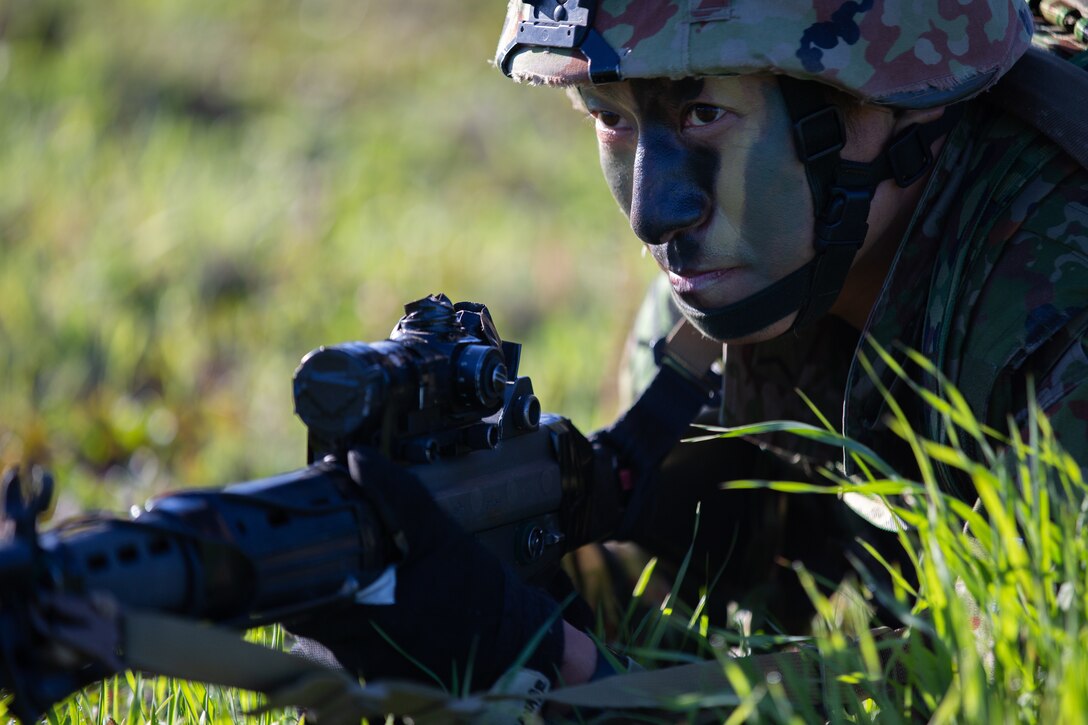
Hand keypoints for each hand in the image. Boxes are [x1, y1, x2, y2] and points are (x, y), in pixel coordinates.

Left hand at [287, 448, 565, 689]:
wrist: (512, 640)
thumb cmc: (479, 591)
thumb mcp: (440, 534)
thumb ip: (397, 494)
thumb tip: (356, 457)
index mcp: (372, 613)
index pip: (301, 600)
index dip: (288, 574)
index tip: (287, 549)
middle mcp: (362, 648)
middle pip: (303, 618)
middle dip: (304, 585)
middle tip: (312, 556)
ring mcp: (367, 668)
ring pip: (318, 637)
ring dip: (320, 606)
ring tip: (337, 577)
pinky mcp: (376, 676)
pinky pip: (339, 653)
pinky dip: (340, 627)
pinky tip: (360, 605)